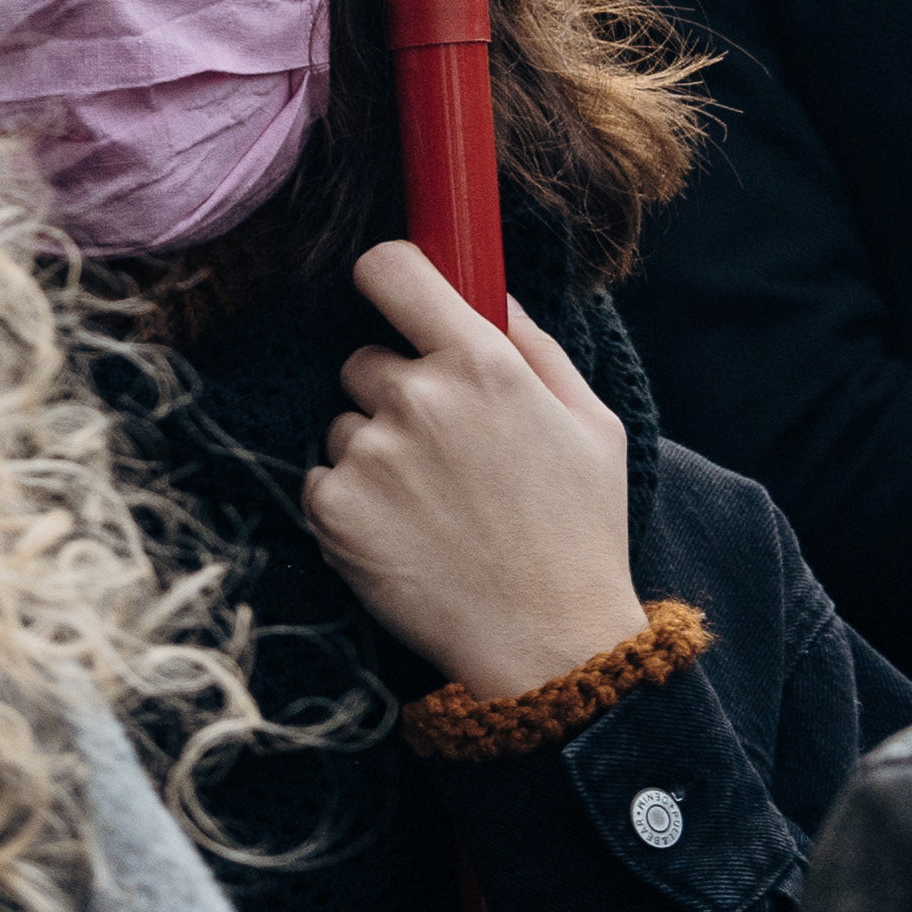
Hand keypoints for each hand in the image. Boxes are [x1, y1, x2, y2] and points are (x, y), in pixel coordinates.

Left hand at [305, 242, 640, 695]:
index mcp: (481, 364)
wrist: (545, 642)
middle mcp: (415, 399)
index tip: (391, 292)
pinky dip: (351, 500)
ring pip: (343, 424)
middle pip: (363, 359)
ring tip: (434, 505)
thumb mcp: (590, 424)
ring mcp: (367, 453)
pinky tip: (405, 533)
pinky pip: (322, 477)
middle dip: (394, 393)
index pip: (391, 269)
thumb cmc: (577, 530)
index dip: (387, 275)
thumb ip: (534, 345)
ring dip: (373, 452)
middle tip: (447, 452)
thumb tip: (489, 291)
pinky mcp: (330, 507)